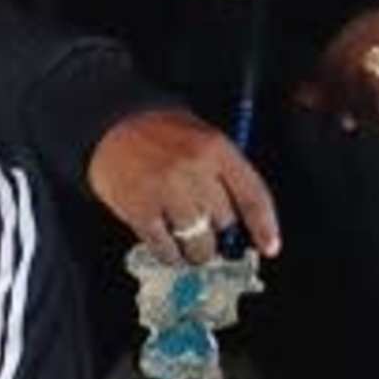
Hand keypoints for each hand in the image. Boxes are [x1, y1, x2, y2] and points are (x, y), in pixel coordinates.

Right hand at [86, 105, 280, 263]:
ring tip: (191, 250)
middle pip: (224, 222)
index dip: (264, 227)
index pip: (252, 195)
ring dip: (197, 252)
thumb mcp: (200, 136)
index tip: (269, 247)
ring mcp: (166, 191)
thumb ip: (222, 172)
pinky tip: (169, 250)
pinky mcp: (140, 209)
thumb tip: (238, 217)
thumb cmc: (158, 131)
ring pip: (198, 241)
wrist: (109, 123)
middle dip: (220, 235)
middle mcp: (195, 170)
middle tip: (211, 237)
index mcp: (216, 148)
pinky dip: (170, 255)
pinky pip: (165, 247)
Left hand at [298, 7, 378, 137]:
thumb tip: (300, 96)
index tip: (346, 119)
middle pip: (346, 70)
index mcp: (365, 26)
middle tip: (376, 125)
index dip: (332, 93)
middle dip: (356, 107)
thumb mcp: (373, 92)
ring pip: (369, 81)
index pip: (331, 59)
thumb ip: (337, 92)